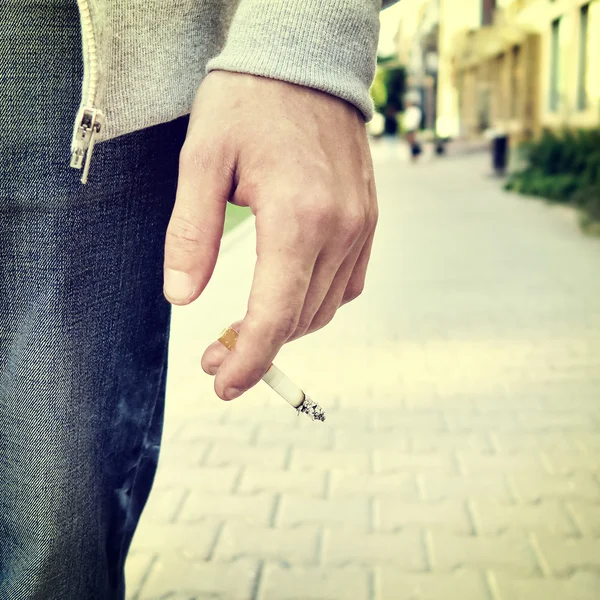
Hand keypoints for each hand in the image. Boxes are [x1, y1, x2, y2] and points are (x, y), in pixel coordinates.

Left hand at [163, 71, 377, 400]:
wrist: (307, 63)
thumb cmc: (249, 103)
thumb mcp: (202, 160)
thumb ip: (192, 234)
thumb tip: (182, 298)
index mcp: (297, 216)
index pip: (275, 313)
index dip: (249, 359)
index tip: (223, 384)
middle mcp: (339, 228)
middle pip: (301, 317)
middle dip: (258, 348)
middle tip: (216, 356)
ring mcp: (361, 225)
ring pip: (326, 307)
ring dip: (286, 327)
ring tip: (244, 330)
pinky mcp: (367, 220)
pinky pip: (349, 284)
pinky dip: (317, 303)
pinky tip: (288, 296)